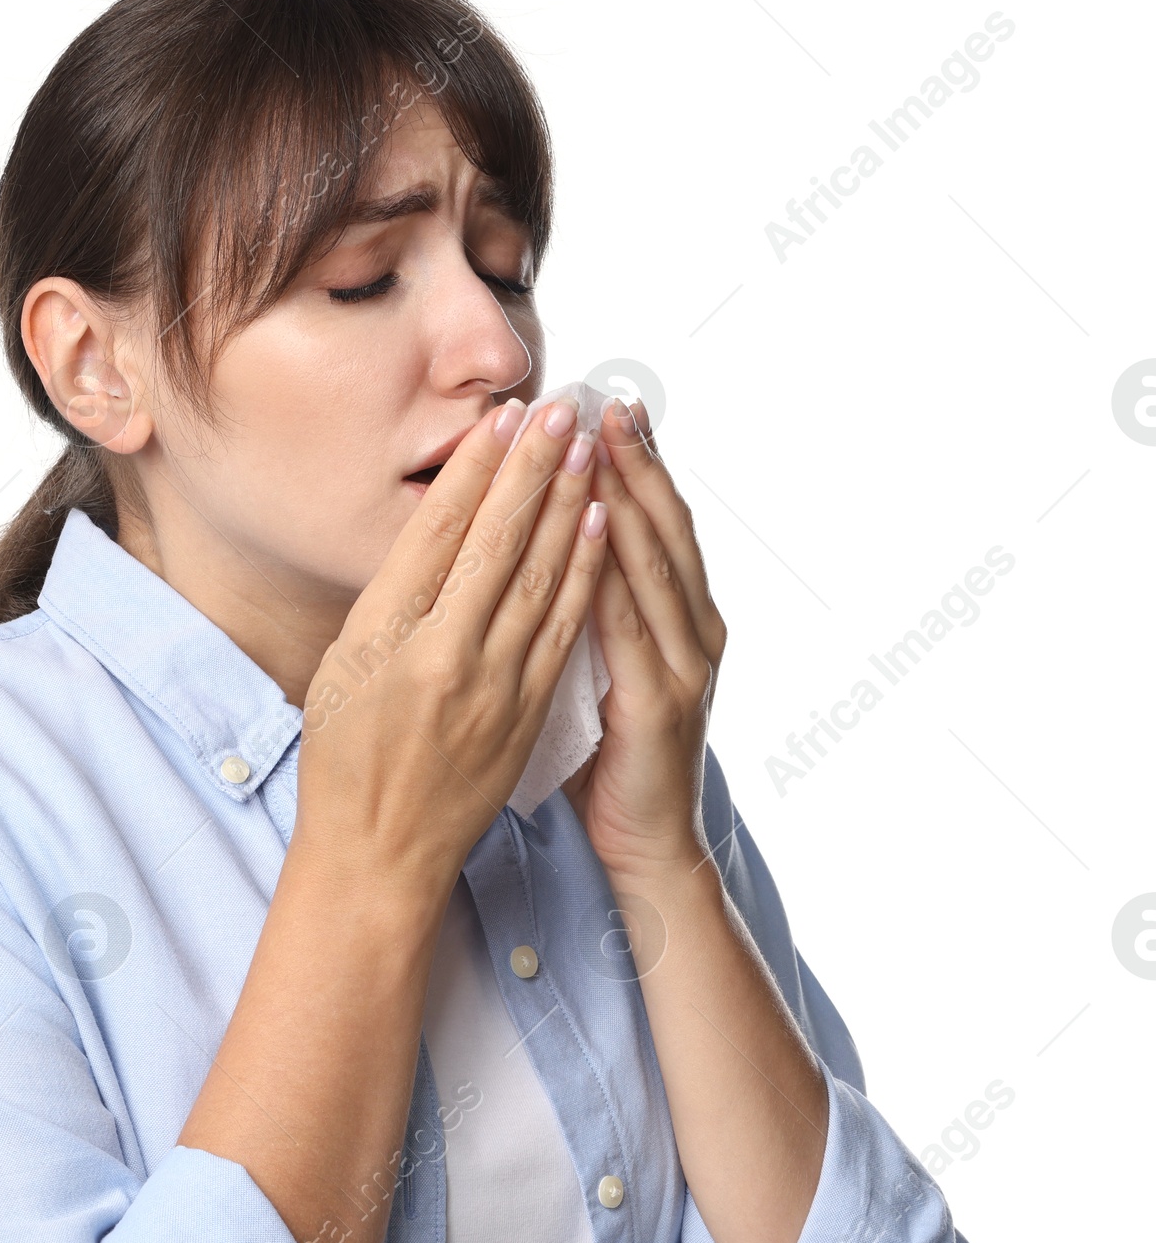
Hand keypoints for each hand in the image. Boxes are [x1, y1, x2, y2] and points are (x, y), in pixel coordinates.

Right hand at [296, 396, 609, 894]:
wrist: (379, 856)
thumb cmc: (344, 762)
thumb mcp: (340, 668)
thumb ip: (388, 602)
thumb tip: (436, 532)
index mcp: (383, 636)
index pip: (438, 532)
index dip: (475, 468)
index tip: (502, 419)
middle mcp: (441, 654)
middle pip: (497, 541)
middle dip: (533, 467)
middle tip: (560, 407)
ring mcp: (493, 686)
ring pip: (541, 576)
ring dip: (568, 504)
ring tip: (588, 446)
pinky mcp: (528, 714)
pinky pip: (564, 627)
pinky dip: (584, 570)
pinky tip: (600, 524)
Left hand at [562, 397, 727, 879]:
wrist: (644, 844)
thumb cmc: (609, 756)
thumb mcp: (600, 667)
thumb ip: (590, 612)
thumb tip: (550, 549)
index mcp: (676, 619)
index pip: (652, 524)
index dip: (632, 463)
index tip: (602, 404)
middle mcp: (692, 630)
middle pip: (663, 527)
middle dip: (635, 460)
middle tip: (607, 398)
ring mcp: (683, 665)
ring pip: (653, 562)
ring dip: (627, 496)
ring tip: (602, 440)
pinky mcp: (661, 702)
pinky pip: (631, 623)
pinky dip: (614, 570)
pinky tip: (598, 528)